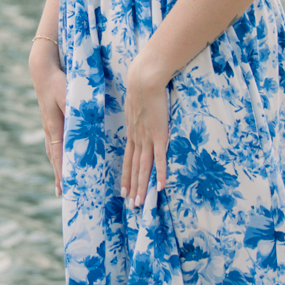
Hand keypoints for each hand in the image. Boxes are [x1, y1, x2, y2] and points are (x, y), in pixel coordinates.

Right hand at [29, 39, 65, 194]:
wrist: (42, 71)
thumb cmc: (59, 82)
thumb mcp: (68, 96)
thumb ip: (76, 112)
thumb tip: (83, 129)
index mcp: (54, 127)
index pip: (58, 155)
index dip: (61, 172)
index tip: (63, 188)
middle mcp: (49, 130)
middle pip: (54, 158)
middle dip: (58, 175)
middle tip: (62, 193)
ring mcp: (48, 127)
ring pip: (53, 152)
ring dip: (57, 167)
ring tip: (61, 183)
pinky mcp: (50, 122)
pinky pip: (54, 144)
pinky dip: (57, 156)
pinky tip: (62, 160)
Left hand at [122, 48, 169, 206]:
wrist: (144, 79)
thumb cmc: (142, 87)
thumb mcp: (136, 104)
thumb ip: (138, 113)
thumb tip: (141, 113)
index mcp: (132, 132)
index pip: (128, 159)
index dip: (126, 176)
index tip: (123, 190)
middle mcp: (138, 138)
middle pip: (134, 168)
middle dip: (132, 187)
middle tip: (131, 205)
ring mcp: (148, 138)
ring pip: (143, 168)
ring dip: (141, 186)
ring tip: (140, 202)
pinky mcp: (159, 134)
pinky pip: (159, 158)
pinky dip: (160, 174)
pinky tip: (161, 187)